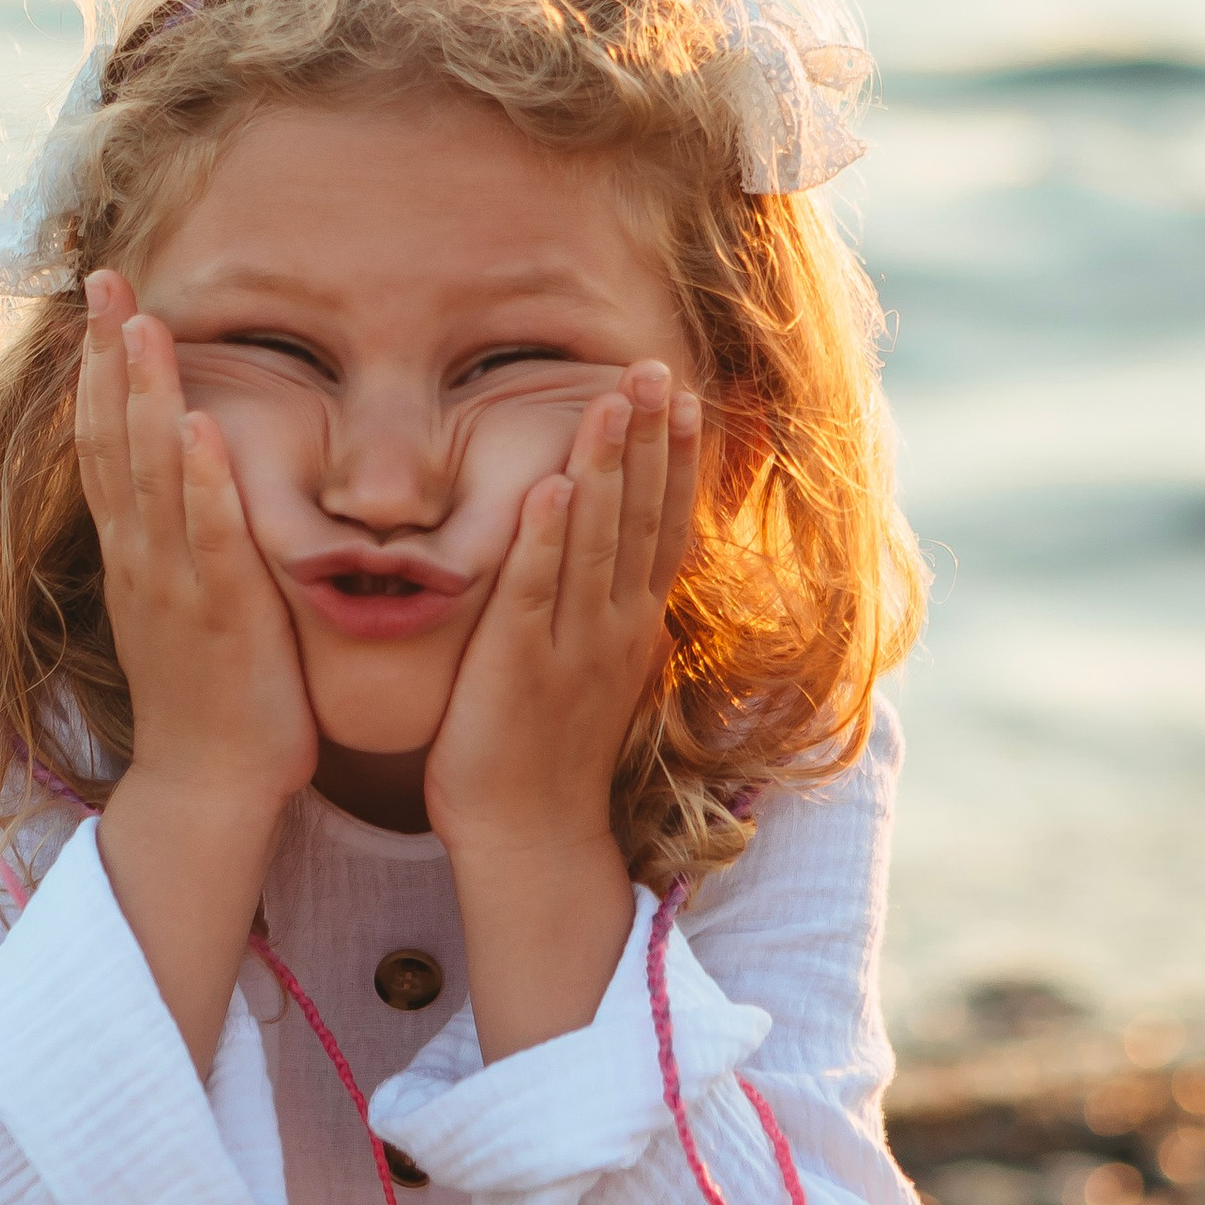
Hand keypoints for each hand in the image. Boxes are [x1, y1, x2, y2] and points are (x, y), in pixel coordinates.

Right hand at [78, 271, 318, 1068]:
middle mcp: (140, 558)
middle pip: (111, 438)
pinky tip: (197, 426)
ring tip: (141, 323)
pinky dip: (199, 480)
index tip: (98, 298)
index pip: (104, 439)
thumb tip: (183, 471)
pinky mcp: (218, 616)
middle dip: (106, 355)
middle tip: (101, 278)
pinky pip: (206, 538)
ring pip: (148, 474)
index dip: (96, 366)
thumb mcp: (185, 598)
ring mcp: (172, 585)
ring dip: (142, 395)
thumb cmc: (215, 692)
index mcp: (134, 550)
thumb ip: (179, 536)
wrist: (214, 788)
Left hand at [424, 362, 700, 1058]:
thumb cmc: (546, 754)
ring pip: (597, 538)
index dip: (674, 458)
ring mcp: (572, 644)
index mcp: (632, 625)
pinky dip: (548, 535)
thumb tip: (611, 563)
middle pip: (641, 515)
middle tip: (656, 366)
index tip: (682, 394)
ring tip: (613, 397)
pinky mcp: (522, 665)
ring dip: (607, 464)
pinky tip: (553, 484)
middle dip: (650, 438)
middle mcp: (615, 627)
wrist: (528, 839)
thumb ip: (601, 612)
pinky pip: (537, 588)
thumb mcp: (590, 670)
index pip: (663, 523)